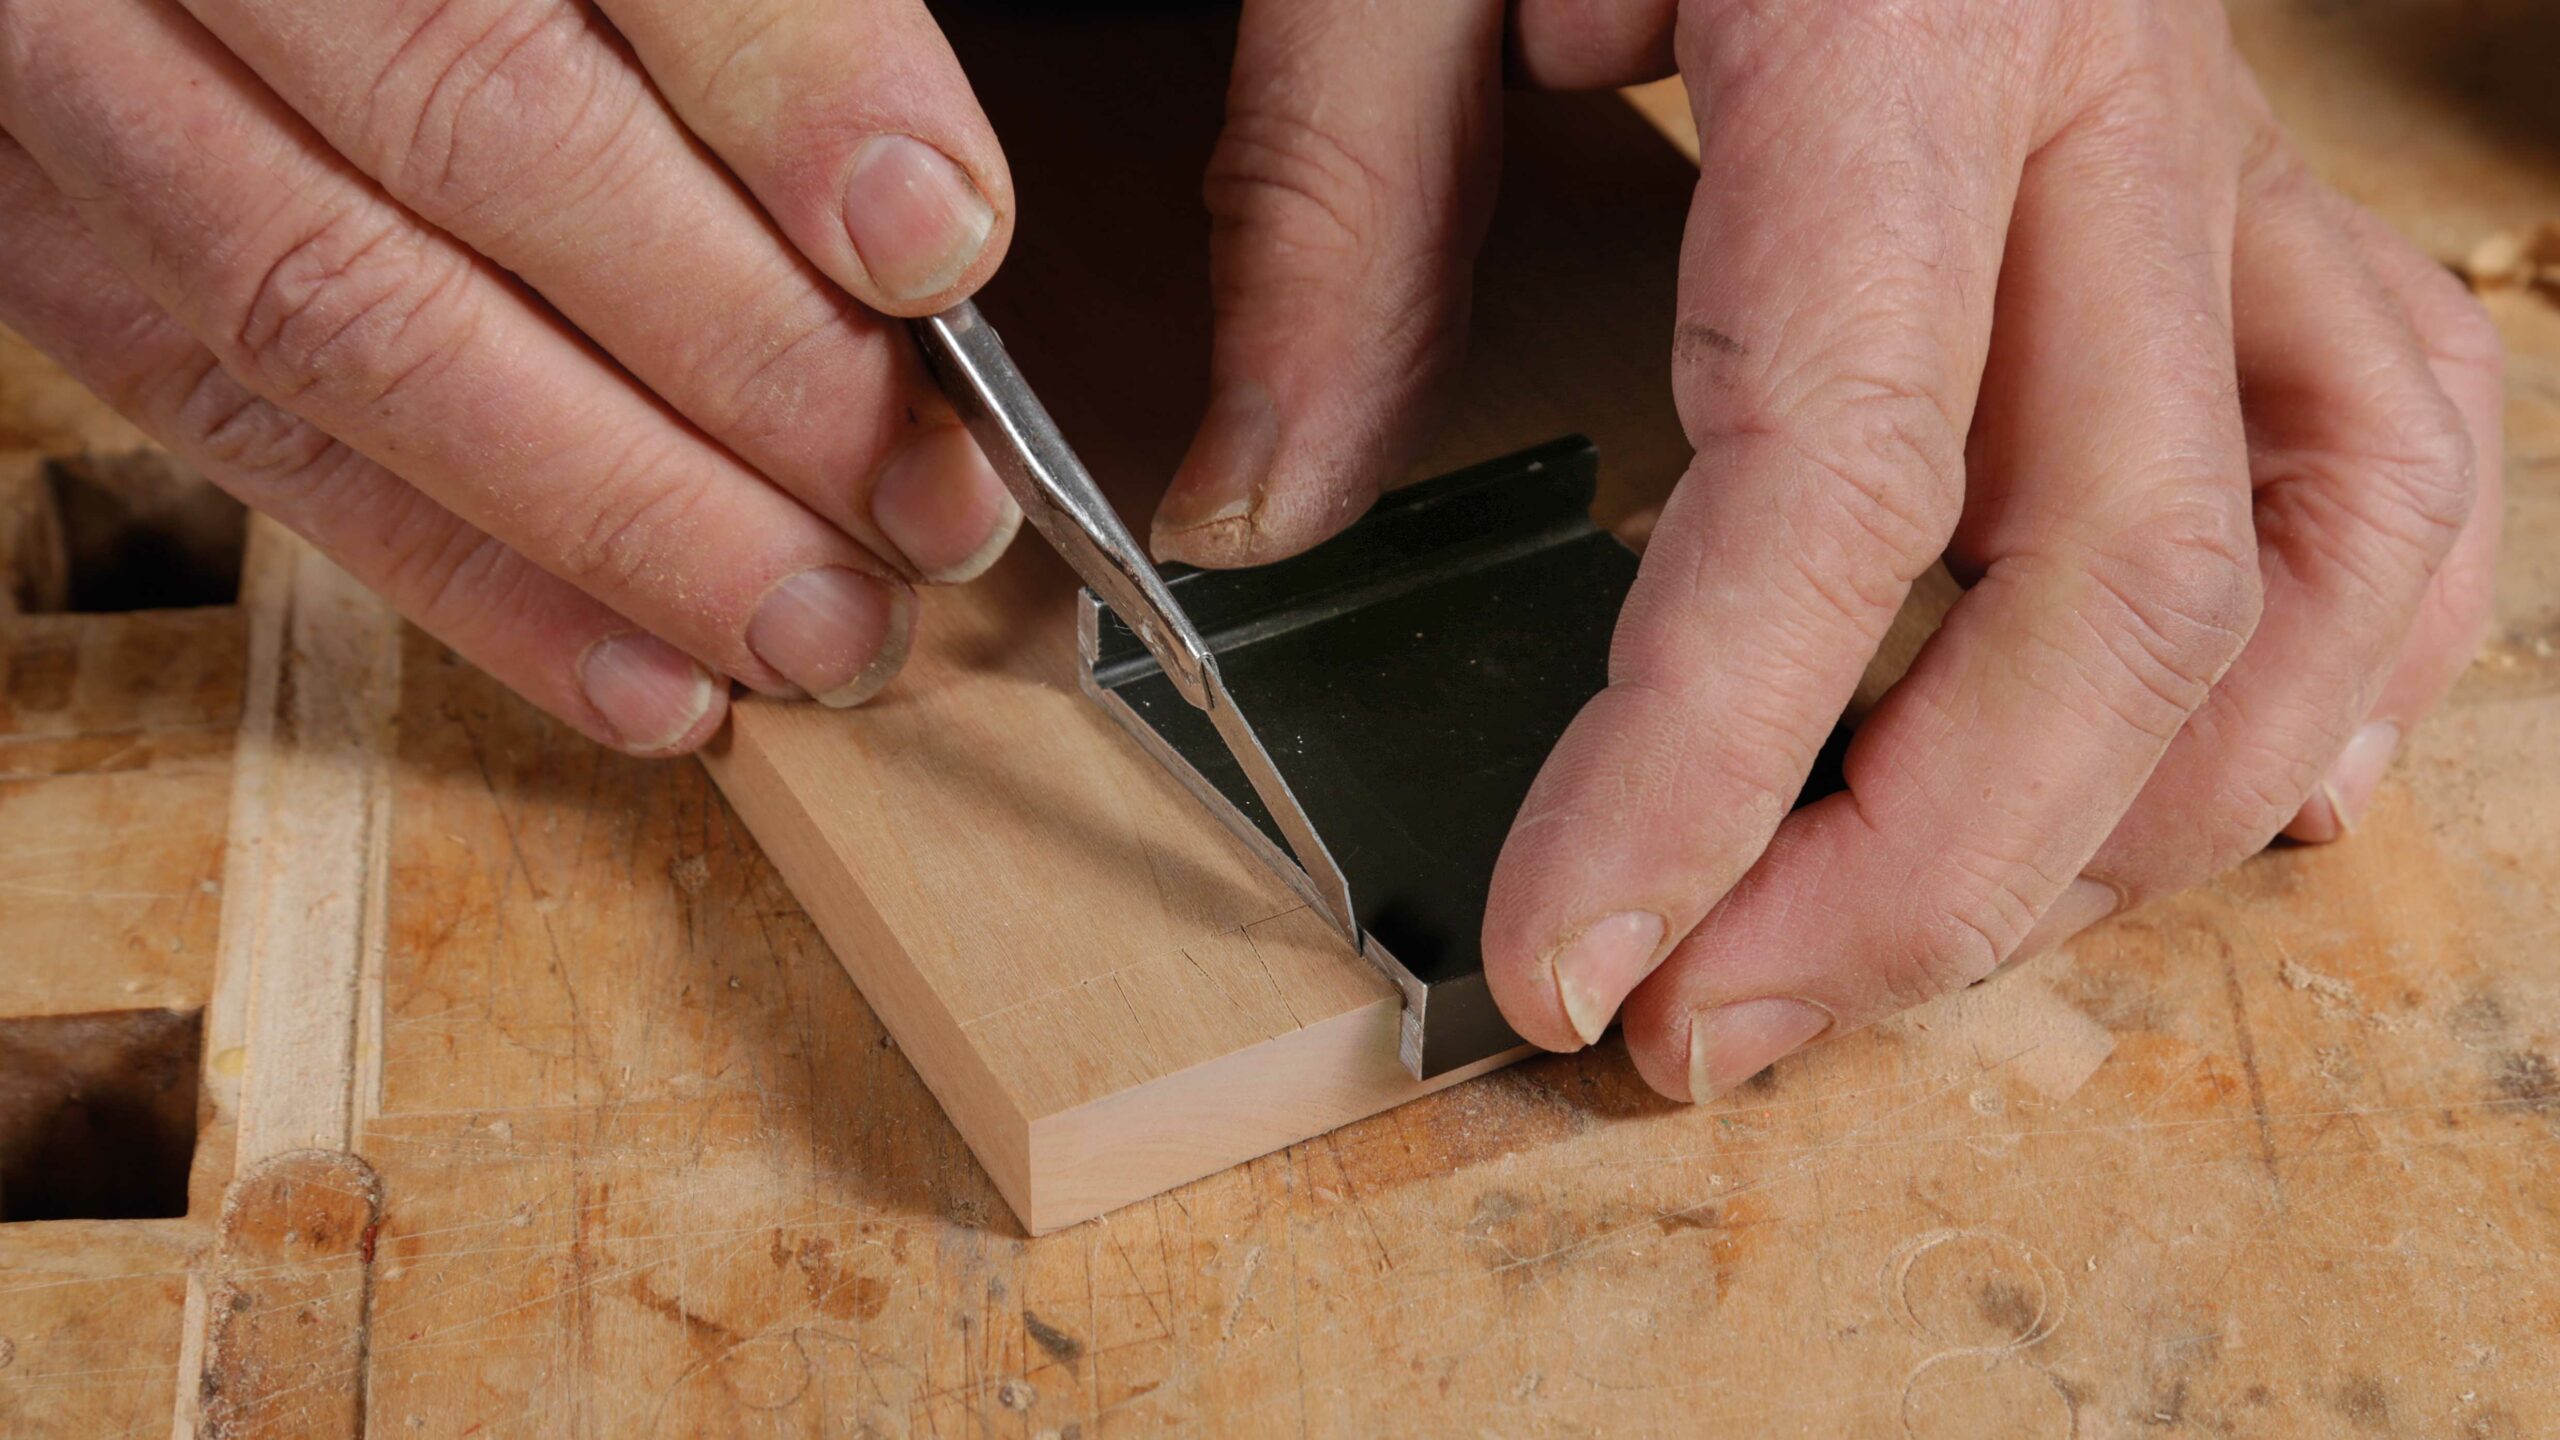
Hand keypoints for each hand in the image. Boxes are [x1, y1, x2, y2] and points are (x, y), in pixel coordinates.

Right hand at [0, 0, 1020, 754]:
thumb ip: (742, 16)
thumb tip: (913, 211)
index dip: (787, 92)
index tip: (938, 243)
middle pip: (480, 133)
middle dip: (743, 356)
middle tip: (927, 502)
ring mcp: (68, 67)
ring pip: (345, 312)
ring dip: (621, 514)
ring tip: (814, 624)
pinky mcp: (33, 230)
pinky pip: (241, 429)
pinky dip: (464, 576)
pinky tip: (645, 674)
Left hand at [1159, 0, 2503, 1099]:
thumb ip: (1335, 202)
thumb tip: (1261, 512)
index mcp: (1902, 20)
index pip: (1836, 475)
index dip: (1705, 761)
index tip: (1565, 955)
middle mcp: (2115, 102)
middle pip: (2115, 582)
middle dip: (1915, 876)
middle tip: (1702, 1029)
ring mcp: (2219, 152)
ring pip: (2316, 553)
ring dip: (2135, 815)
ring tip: (1914, 951)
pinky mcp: (2244, 188)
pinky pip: (2389, 440)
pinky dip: (2341, 652)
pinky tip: (2227, 787)